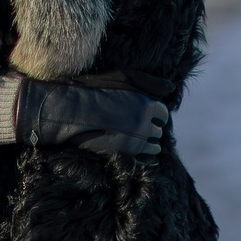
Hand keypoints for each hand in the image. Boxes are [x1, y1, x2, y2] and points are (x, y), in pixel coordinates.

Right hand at [15, 80, 166, 157]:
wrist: (68, 110)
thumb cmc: (94, 90)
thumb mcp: (122, 77)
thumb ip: (149, 82)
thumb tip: (171, 87)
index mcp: (146, 104)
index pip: (163, 114)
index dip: (156, 115)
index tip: (148, 115)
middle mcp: (143, 125)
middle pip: (157, 132)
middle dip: (151, 130)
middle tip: (139, 127)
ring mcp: (133, 143)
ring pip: (153, 148)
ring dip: (148, 145)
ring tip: (136, 140)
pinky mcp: (121, 156)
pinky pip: (143, 163)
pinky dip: (145, 161)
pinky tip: (143, 159)